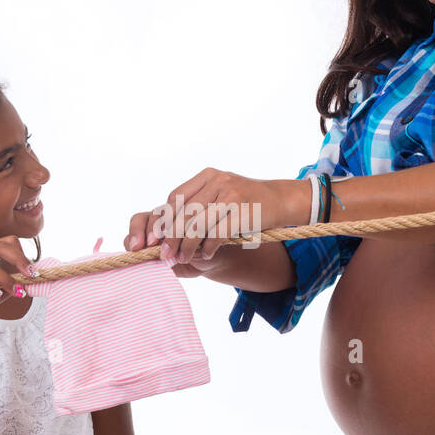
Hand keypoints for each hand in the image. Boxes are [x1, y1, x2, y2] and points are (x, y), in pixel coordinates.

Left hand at [124, 168, 303, 267]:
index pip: (176, 197)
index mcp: (208, 175)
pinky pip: (217, 234)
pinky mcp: (242, 211)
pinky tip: (206, 255)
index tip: (153, 239)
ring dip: (187, 246)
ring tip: (182, 258)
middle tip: (164, 255)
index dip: (163, 220)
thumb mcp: (220, 194)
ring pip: (197, 224)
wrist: (280, 199)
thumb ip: (198, 204)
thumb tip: (166, 230)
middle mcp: (217, 181)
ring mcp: (231, 195)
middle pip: (183, 212)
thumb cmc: (246, 202)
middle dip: (171, 237)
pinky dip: (208, 247)